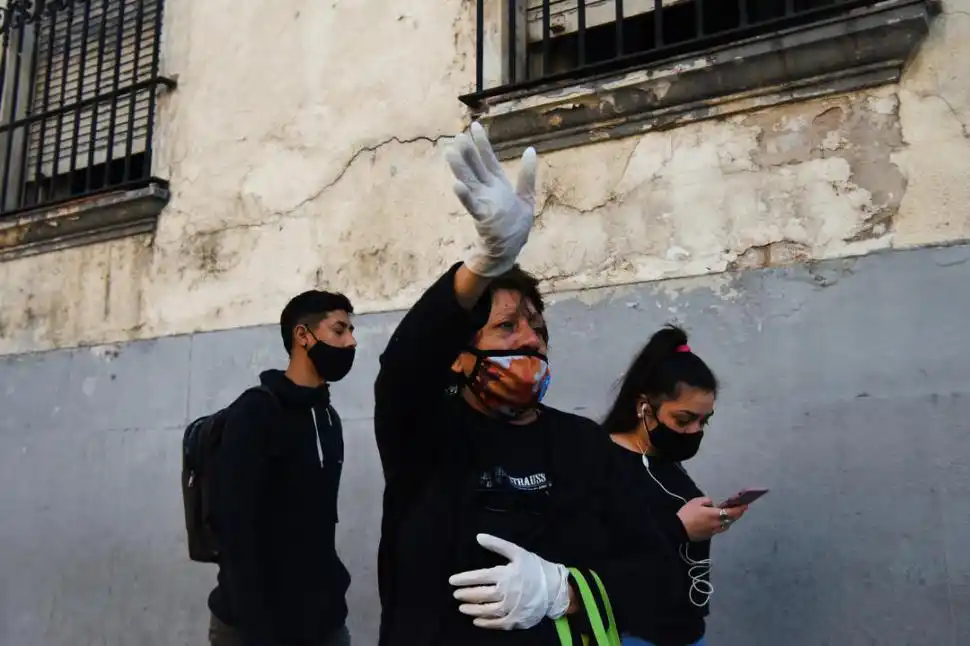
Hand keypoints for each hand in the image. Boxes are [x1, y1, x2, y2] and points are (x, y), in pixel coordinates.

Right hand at [446, 122, 537, 277]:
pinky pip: (472, 204)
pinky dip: (464, 195)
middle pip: (476, 167)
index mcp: (498, 184)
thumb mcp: (526, 197)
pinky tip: (456, 184)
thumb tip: (531, 150)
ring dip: (460, 168)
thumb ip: (527, 174)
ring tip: (450, 153)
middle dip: (468, 151)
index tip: (476, 125)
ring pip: (469, 181)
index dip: (482, 142)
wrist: (509, 249)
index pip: (489, 159)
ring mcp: (483, 202)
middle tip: (458, 135)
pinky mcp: (482, 217)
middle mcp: (488, 190)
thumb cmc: (515, 225)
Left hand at [448, 533, 568, 629]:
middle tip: (456, 594)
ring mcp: (510, 608)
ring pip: (486, 610)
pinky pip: (497, 623)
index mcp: (504, 575)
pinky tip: (476, 621)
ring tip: (462, 608)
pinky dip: (485, 623)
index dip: (464, 579)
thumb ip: (497, 544)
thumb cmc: (536, 568)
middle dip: (465, 594)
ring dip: (472, 609)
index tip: (452, 581)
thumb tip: (479, 536)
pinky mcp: (516, 620)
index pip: (478, 577)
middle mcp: (505, 593)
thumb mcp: (518, 552)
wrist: (556, 588)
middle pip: (480, 594)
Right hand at [676, 497, 747, 540]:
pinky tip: (717, 521)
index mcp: (716, 515)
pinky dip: (721, 524)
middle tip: (738, 509)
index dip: (740, 509)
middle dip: (736, 514)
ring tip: (728, 515)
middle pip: (731, 520)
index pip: (732, 512)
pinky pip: (719, 529)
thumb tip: (712, 505)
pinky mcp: (709, 536)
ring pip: (726, 526)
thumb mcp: (696, 501)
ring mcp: (714, 532)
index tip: (746, 505)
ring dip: (729, 520)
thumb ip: (707, 501)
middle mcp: (718, 525)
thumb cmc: (687, 514)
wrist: (678, 529)